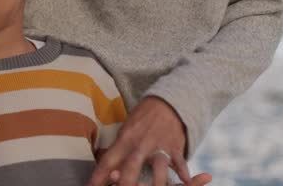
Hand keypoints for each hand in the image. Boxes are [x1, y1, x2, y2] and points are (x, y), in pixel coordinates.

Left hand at [87, 96, 205, 185]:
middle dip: (125, 182)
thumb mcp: (125, 131)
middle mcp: (140, 144)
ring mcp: (159, 146)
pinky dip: (183, 173)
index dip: (98, 176)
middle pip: (131, 166)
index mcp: (124, 139)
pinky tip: (184, 182)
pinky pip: (180, 163)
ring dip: (155, 182)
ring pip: (157, 167)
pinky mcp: (175, 147)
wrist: (166, 104)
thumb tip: (105, 170)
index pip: (108, 160)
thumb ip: (117, 150)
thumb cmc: (142, 120)